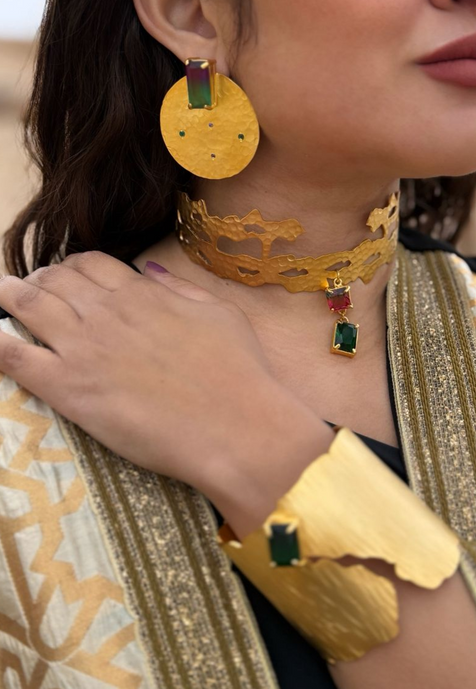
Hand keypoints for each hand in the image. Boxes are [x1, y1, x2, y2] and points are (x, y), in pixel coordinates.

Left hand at [0, 252, 329, 528]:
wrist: (235, 425)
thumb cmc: (239, 370)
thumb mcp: (218, 313)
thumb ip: (179, 289)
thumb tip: (149, 272)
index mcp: (140, 293)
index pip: (89, 263)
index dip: (71, 267)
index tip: (65, 277)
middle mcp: (104, 312)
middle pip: (53, 281)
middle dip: (37, 280)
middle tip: (29, 290)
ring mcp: (82, 349)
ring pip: (26, 306)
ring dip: (8, 296)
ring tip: (0, 295)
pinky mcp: (68, 389)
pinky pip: (13, 356)